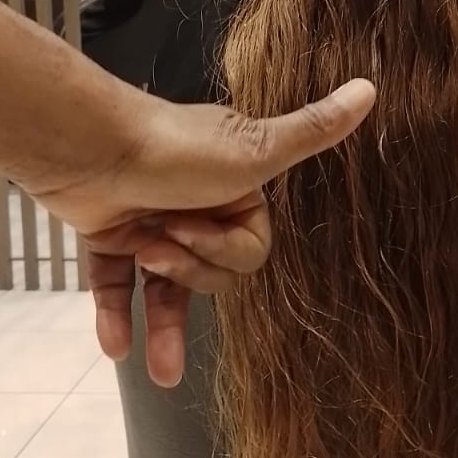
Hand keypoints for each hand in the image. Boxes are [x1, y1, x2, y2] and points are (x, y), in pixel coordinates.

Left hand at [30, 81, 375, 388]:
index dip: (223, 249)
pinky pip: (116, 286)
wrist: (86, 148)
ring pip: (165, 290)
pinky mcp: (107, 235)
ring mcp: (150, 222)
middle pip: (213, 272)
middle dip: (188, 272)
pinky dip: (116, 316)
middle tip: (156, 244)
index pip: (250, 248)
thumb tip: (372, 87)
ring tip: (159, 370)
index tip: (190, 226)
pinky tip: (118, 349)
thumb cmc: (174, 150)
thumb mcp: (256, 149)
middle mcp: (195, 204)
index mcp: (235, 186)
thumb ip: (314, 130)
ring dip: (163, 328)